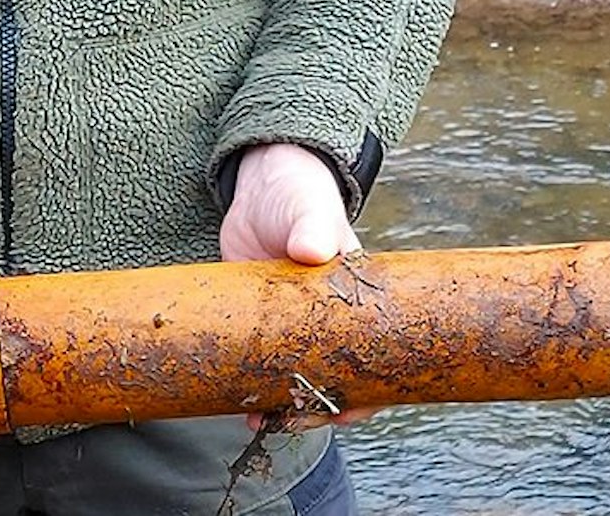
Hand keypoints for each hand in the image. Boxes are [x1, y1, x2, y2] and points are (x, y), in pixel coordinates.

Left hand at [219, 144, 374, 430]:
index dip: (365, 392)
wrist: (260, 188)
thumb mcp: (311, 209)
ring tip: (261, 419)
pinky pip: (258, 361)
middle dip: (317, 407)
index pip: (372, 357)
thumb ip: (314, 226)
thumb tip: (310, 250)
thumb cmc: (300, 196)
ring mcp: (290, 323)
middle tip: (295, 421)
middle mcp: (326, 320)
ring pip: (292, 375)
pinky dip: (250, 383)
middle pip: (331, 376)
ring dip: (281, 403)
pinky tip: (237, 404)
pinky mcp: (257, 320)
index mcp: (355, 301)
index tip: (347, 412)